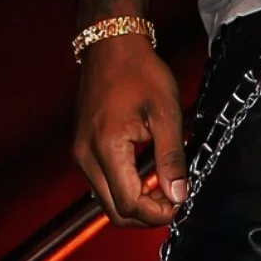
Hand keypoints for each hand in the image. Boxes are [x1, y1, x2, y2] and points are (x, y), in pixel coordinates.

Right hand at [73, 33, 187, 227]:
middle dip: (146, 214)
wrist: (112, 45)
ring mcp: (80, 153)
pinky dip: (124, 188)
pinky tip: (147, 175)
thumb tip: (178, 194)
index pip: (128, 204)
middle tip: (174, 200)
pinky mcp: (82, 148)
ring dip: (135, 202)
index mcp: (106, 148)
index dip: (157, 213)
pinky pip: (102, 182)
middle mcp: (85, 156)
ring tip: (164, 186)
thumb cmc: (139, 71)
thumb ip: (171, 157)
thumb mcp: (165, 113)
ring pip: (106, 199)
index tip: (180, 204)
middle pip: (113, 210)